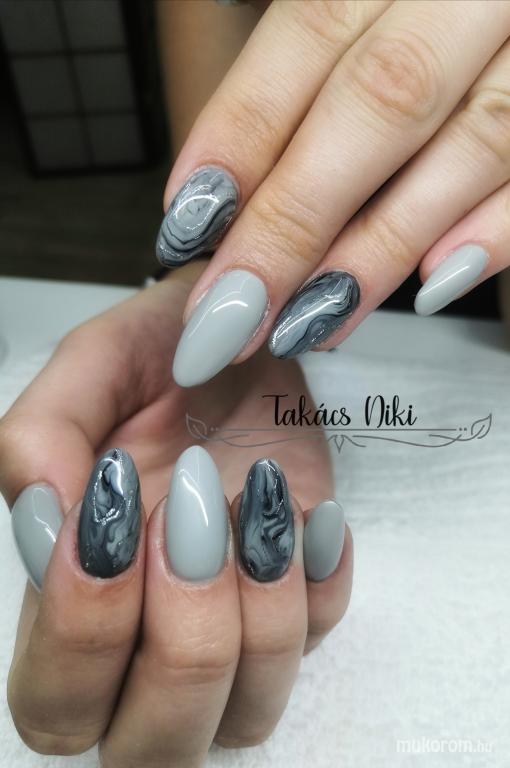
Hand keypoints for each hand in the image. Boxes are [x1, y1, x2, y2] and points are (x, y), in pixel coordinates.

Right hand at [0, 263, 351, 765]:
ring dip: (261, 613)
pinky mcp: (302, 593)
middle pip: (153, 747)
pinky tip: (306, 508)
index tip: (121, 505)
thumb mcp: (90, 368)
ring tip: (256, 499)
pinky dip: (321, 577)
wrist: (244, 336)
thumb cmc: (159, 354)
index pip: (57, 701)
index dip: (85, 629)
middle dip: (182, 643)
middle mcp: (149, 631)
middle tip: (192, 518)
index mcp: (74, 592)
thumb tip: (46, 518)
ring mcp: (234, 621)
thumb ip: (41, 436)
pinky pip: (323, 638)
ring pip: (248, 717)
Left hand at [155, 0, 509, 385]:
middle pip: (379, 99)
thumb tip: (225, 196)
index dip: (244, 131)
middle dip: (293, 220)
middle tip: (230, 312)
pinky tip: (431, 284)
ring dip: (377, 248)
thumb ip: (311, 80)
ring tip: (306, 322)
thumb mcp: (374, 13)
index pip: (311, 31)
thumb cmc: (434, 19)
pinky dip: (494, 231)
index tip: (189, 222)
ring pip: (470, 140)